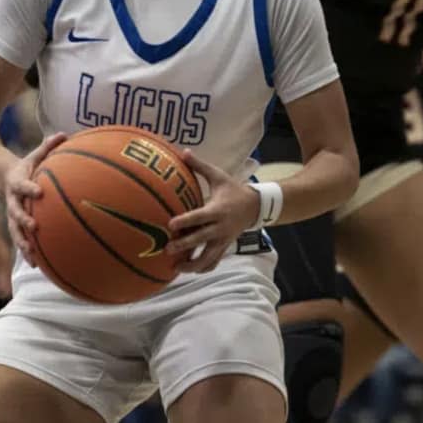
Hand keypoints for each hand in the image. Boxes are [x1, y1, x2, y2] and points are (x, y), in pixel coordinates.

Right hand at [3, 132, 67, 267]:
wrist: (3, 178)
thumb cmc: (27, 166)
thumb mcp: (35, 155)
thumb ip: (48, 146)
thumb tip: (64, 134)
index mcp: (17, 183)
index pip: (22, 186)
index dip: (29, 188)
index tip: (39, 192)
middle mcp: (13, 201)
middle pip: (15, 212)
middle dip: (24, 220)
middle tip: (34, 227)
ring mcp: (13, 215)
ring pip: (16, 231)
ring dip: (23, 243)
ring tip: (33, 255)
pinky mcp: (16, 225)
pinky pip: (21, 240)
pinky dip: (28, 252)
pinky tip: (37, 266)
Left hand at [165, 150, 260, 273]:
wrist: (255, 206)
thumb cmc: (232, 189)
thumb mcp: (218, 176)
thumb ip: (200, 166)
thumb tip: (183, 151)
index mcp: (217, 210)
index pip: (200, 217)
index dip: (186, 221)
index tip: (170, 225)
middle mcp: (220, 227)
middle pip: (202, 240)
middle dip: (185, 246)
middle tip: (167, 249)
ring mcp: (223, 240)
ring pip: (208, 258)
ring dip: (193, 264)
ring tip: (176, 268)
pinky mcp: (224, 247)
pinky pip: (213, 262)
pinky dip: (202, 268)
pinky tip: (188, 270)